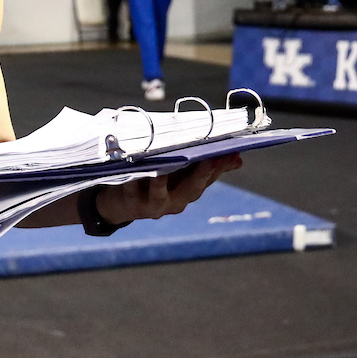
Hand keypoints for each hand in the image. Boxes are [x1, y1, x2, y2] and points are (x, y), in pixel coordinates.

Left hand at [97, 154, 243, 223]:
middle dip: (203, 173)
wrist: (118, 205)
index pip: (208, 179)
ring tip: (170, 163)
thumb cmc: (151, 183)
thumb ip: (203, 167)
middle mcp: (174, 203)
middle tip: (213, 157)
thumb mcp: (179, 176)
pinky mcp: (130, 203)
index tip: (232, 152)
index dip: (220, 167)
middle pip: (191, 189)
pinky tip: (135, 169)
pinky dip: (133, 180)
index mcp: (187, 193)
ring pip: (161, 192)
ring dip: (165, 179)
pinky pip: (131, 190)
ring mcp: (152, 205)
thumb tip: (237, 159)